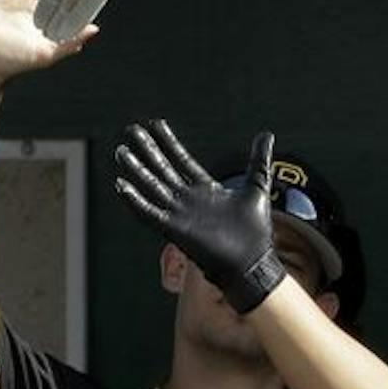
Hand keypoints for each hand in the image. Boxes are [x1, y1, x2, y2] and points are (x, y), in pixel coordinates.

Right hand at [114, 122, 284, 313]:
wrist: (252, 263)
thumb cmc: (255, 231)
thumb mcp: (257, 187)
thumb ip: (258, 161)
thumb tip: (266, 135)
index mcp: (204, 189)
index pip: (181, 160)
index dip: (168, 142)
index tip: (155, 124)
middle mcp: (188, 199)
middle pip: (162, 169)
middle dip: (147, 150)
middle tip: (131, 130)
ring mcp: (179, 213)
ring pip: (152, 187)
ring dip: (136, 170)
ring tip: (121, 152)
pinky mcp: (174, 229)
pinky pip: (148, 213)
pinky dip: (134, 200)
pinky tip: (121, 185)